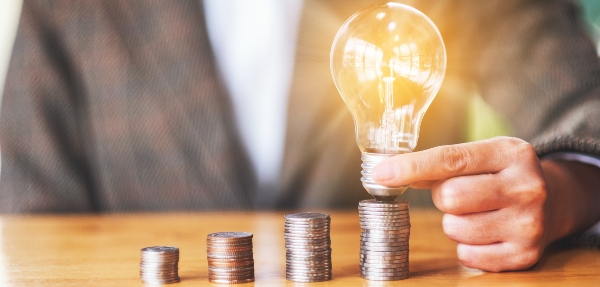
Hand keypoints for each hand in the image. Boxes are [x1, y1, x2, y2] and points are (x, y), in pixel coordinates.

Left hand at [373, 137, 547, 271]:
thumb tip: (388, 172)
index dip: (411, 167)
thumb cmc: (501, 176)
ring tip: (476, 213)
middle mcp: (526, 187)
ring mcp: (529, 223)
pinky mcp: (524, 255)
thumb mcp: (482, 157)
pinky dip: (467, 246)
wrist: (553, 202)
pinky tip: (485, 233)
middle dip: (443, 197)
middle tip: (461, 194)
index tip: (381, 173)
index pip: (450, 159)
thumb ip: (439, 163)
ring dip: (454, 223)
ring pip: (455, 227)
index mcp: (512, 153)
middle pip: (449, 196)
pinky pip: (467, 255)